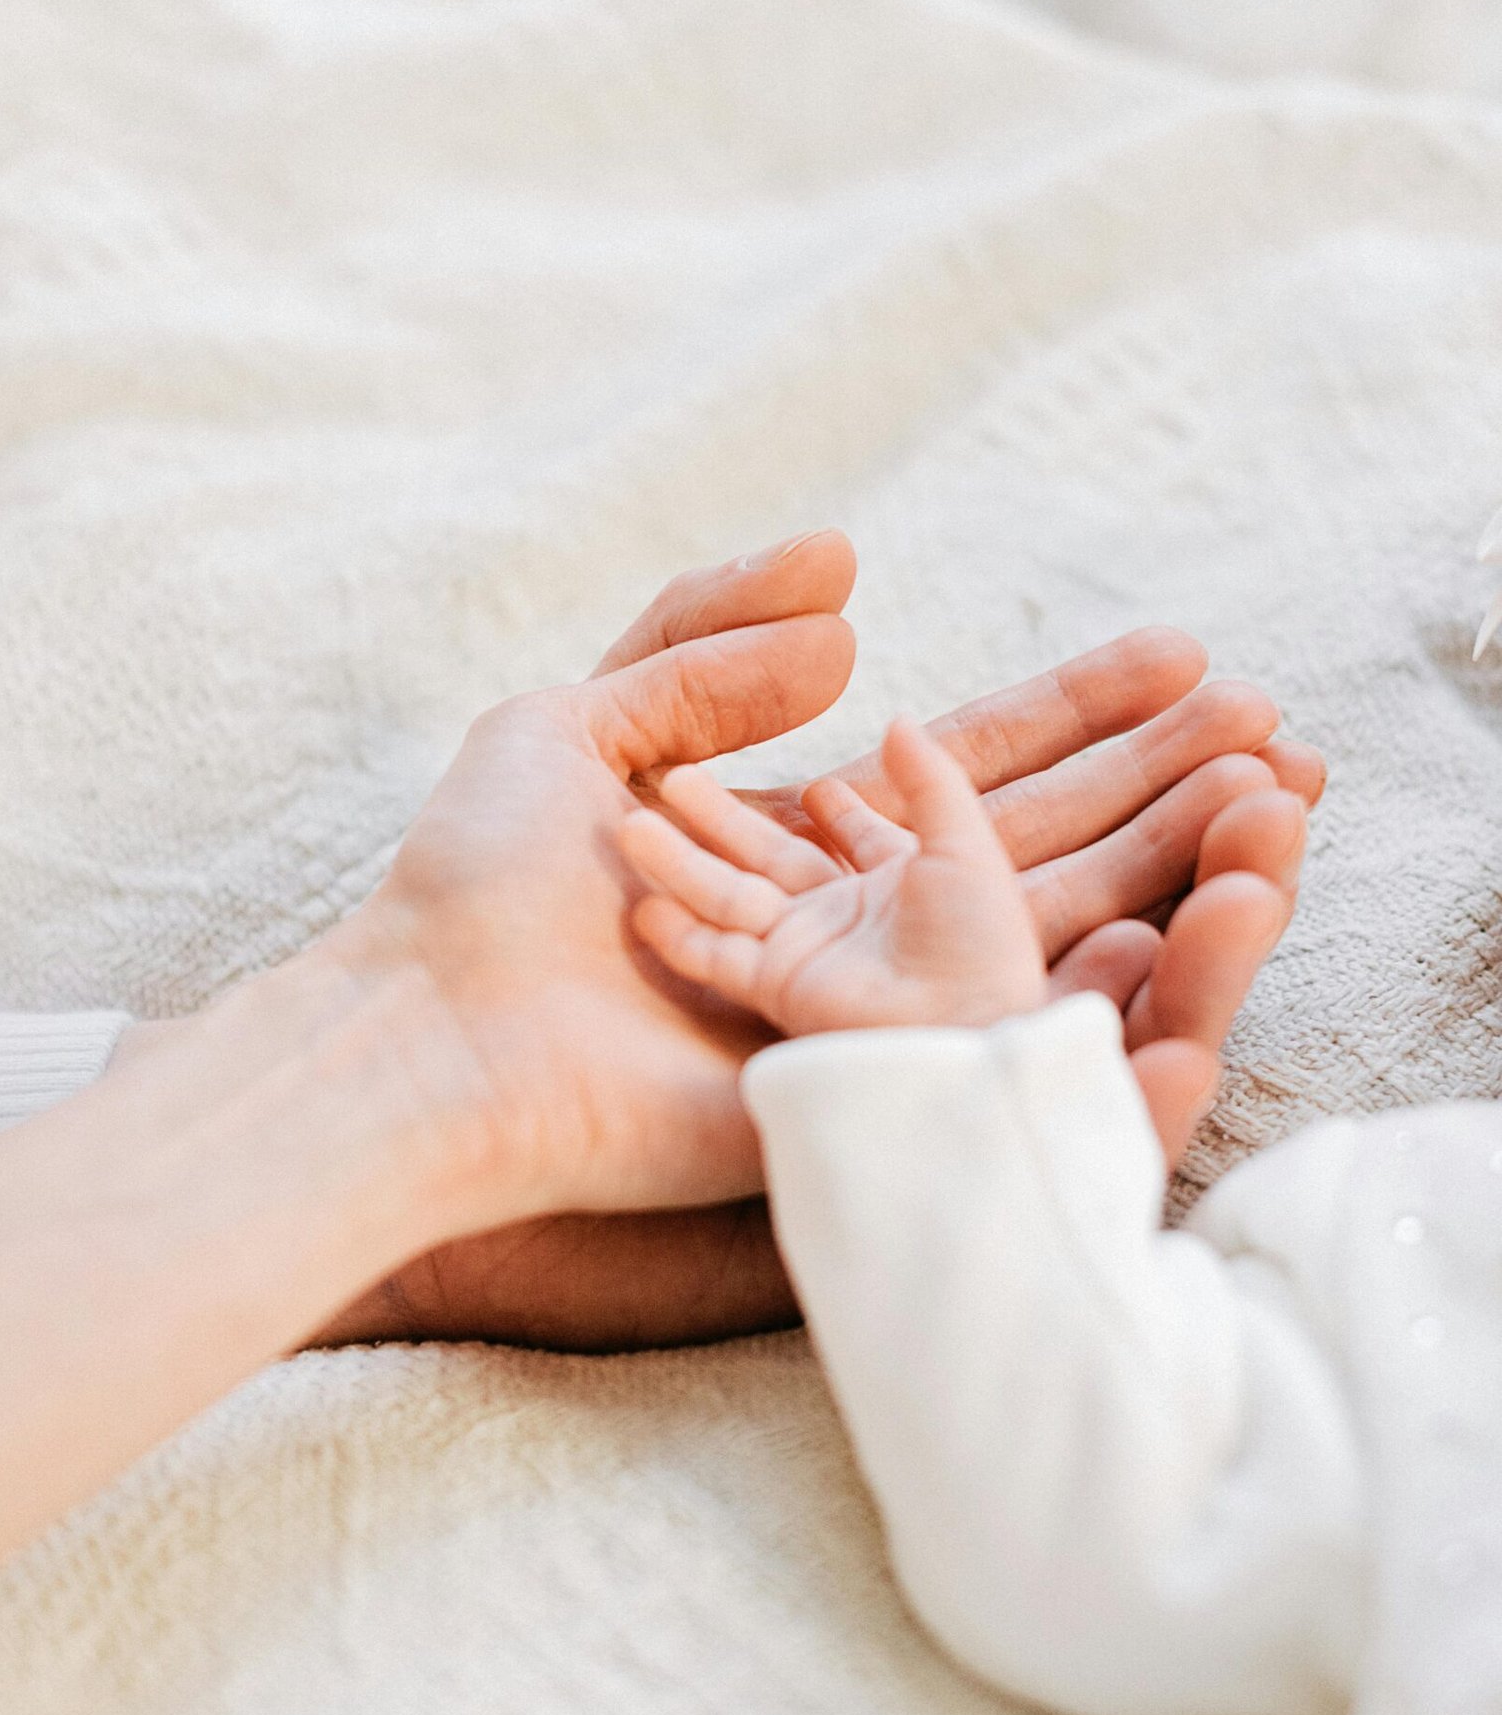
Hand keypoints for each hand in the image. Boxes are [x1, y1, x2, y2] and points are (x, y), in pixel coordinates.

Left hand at [319, 535, 1321, 1345]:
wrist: (432, 1036)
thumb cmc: (482, 886)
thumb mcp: (577, 723)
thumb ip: (704, 648)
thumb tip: (855, 608)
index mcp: (800, 849)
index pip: (977, 770)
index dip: (1083, 718)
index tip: (1186, 662)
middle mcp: (854, 936)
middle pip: (1042, 854)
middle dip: (1160, 792)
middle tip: (1281, 736)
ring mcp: (867, 1029)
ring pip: (1050, 951)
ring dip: (1173, 890)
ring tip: (1275, 827)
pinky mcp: (863, 1106)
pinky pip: (1007, 1067)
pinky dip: (1108, 1022)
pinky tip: (1188, 949)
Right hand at [624, 719, 1048, 1033]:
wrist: (963, 1029)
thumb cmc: (977, 940)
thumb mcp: (962, 840)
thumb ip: (928, 778)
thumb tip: (897, 719)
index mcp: (900, 881)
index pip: (857, 839)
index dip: (839, 813)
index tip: (814, 787)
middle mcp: (846, 917)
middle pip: (770, 856)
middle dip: (723, 819)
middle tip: (675, 778)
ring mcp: (808, 951)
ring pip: (729, 895)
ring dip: (681, 861)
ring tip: (632, 820)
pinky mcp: (779, 987)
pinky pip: (716, 956)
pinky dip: (679, 934)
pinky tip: (643, 904)